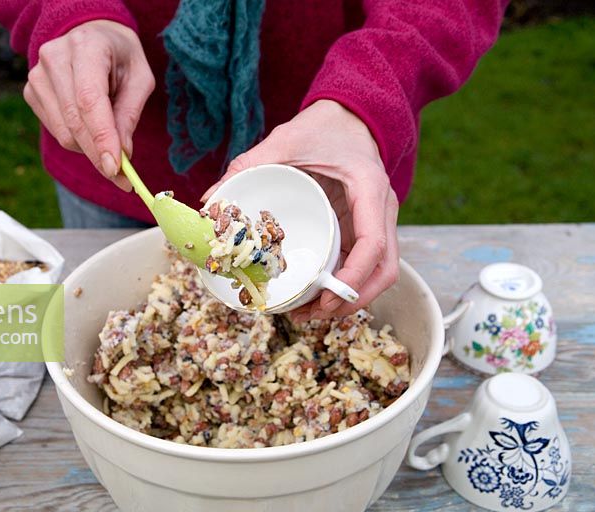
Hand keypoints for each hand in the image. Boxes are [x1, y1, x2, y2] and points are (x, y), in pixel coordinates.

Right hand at [24, 20, 154, 189]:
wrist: (92, 35)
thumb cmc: (121, 57)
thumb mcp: (140, 79)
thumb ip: (130, 115)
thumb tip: (122, 155)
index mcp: (86, 47)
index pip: (89, 101)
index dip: (101, 138)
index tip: (115, 169)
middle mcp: (55, 58)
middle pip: (75, 122)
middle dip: (100, 155)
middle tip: (123, 178)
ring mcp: (37, 75)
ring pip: (64, 133)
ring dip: (91, 149)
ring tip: (111, 142)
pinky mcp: (31, 92)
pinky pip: (56, 131)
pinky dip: (78, 141)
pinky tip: (91, 127)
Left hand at [202, 99, 399, 321]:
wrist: (350, 113)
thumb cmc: (322, 125)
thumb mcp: (285, 140)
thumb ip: (249, 165)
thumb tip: (209, 201)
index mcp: (369, 188)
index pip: (374, 243)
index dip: (353, 277)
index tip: (325, 296)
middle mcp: (381, 209)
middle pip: (385, 270)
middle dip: (352, 299)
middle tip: (313, 314)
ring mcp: (377, 220)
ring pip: (379, 273)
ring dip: (350, 299)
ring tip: (309, 314)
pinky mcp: (367, 227)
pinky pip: (365, 264)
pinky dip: (345, 285)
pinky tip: (316, 295)